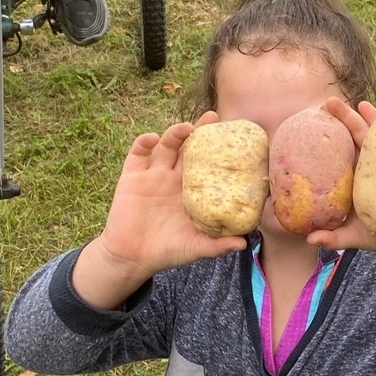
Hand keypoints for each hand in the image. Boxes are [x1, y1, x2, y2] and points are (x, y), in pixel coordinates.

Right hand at [72, 118, 245, 308]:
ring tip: (186, 128)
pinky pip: (137, 154)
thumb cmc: (167, 252)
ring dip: (175, 133)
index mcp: (191, 192)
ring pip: (165, 146)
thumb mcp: (195, 248)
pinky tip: (152, 139)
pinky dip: (143, 143)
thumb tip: (244, 243)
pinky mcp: (131, 177)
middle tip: (213, 117)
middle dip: (199, 131)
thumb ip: (217, 245)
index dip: (218, 150)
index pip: (207, 165)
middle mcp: (173, 178)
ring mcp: (152, 175)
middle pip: (188, 148)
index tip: (233, 137)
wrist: (132, 258)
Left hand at [307, 98, 375, 258]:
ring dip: (366, 117)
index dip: (321, 139)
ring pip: (373, 134)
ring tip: (357, 103)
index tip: (306, 125)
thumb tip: (309, 239)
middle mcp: (364, 166)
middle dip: (340, 118)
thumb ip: (333, 238)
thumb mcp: (354, 238)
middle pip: (350, 137)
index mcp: (349, 179)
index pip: (332, 154)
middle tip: (326, 103)